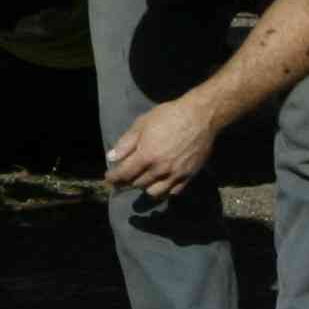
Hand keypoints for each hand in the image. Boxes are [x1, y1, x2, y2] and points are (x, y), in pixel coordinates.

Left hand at [104, 94, 219, 198]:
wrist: (200, 117)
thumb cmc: (169, 115)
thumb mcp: (142, 123)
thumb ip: (126, 142)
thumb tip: (112, 157)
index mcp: (146, 155)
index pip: (124, 174)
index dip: (114, 178)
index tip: (109, 178)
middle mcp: (160, 169)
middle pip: (137, 184)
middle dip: (127, 182)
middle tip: (123, 178)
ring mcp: (175, 175)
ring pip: (154, 192)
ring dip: (144, 188)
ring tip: (141, 180)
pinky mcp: (188, 176)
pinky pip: (173, 192)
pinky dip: (164, 190)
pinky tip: (160, 183)